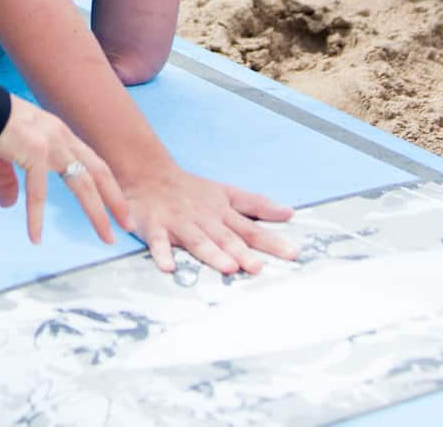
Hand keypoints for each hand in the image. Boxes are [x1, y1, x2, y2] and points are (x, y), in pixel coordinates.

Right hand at [0, 97, 128, 245]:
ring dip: (97, 212)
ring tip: (106, 237)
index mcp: (59, 134)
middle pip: (98, 172)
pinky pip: (38, 192)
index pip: (93, 162)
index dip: (108, 186)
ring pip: (82, 183)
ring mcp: (50, 143)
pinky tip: (35, 236)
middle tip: (128, 225)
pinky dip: (36, 216)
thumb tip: (8, 204)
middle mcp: (61, 137)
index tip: (118, 208)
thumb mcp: (5, 155)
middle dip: (115, 200)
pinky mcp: (33, 151)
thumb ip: (9, 180)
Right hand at [119, 161, 296, 275]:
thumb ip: (257, 205)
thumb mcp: (227, 192)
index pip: (251, 229)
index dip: (271, 241)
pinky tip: (168, 267)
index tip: (292, 253)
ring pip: (197, 241)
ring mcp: (179, 223)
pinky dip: (162, 254)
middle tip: (258, 268)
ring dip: (212, 254)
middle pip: (226, 237)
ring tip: (228, 267)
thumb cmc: (192, 189)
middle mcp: (204, 219)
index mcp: (222, 212)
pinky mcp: (155, 227)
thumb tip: (289, 213)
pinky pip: (158, 242)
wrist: (149, 174)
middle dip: (242, 252)